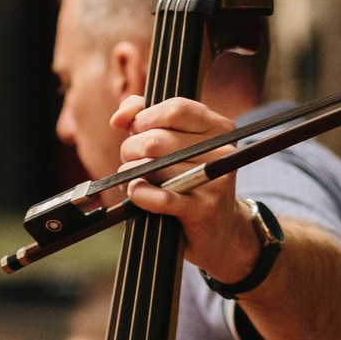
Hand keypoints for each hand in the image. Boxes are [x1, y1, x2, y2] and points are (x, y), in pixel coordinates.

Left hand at [112, 95, 260, 283]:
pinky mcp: (203, 209)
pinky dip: (139, 193)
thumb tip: (119, 117)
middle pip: (156, 140)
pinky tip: (137, 193)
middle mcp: (221, 152)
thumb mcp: (178, 142)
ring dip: (131, 175)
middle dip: (131, 149)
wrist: (220, 230)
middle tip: (131, 161)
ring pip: (152, 166)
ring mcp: (214, 181)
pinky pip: (159, 196)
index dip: (145, 118)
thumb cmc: (189, 180)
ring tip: (137, 180)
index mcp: (218, 128)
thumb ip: (146, 117)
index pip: (175, 110)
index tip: (134, 129)